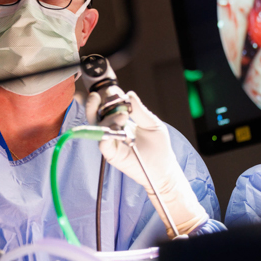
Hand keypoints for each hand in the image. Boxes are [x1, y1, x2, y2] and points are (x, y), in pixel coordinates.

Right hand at [86, 90, 207, 236]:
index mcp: (121, 119)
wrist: (163, 168)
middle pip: (96, 113)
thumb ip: (140, 110)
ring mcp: (110, 141)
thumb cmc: (159, 146)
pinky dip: (106, 133)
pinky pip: (102, 142)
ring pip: (97, 125)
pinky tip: (117, 126)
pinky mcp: (111, 154)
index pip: (108, 105)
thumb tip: (129, 94)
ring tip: (124, 114)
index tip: (115, 91)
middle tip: (110, 96)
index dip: (109, 97)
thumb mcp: (152, 124)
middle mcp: (112, 128)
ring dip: (107, 116)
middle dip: (100, 102)